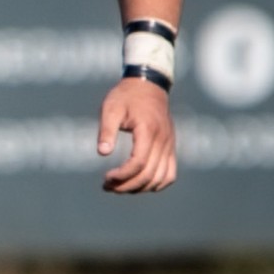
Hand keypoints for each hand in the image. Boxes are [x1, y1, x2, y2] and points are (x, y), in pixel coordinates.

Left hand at [98, 78, 176, 192]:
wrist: (148, 85)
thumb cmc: (125, 96)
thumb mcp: (110, 109)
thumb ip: (106, 130)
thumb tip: (102, 152)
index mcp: (148, 131)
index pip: (139, 163)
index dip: (122, 175)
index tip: (106, 178)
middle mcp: (163, 140)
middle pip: (149, 174)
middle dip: (127, 185)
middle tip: (107, 187)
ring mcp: (169, 145)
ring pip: (161, 178)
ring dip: (141, 188)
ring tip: (120, 187)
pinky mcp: (171, 147)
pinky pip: (170, 173)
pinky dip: (157, 184)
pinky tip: (139, 184)